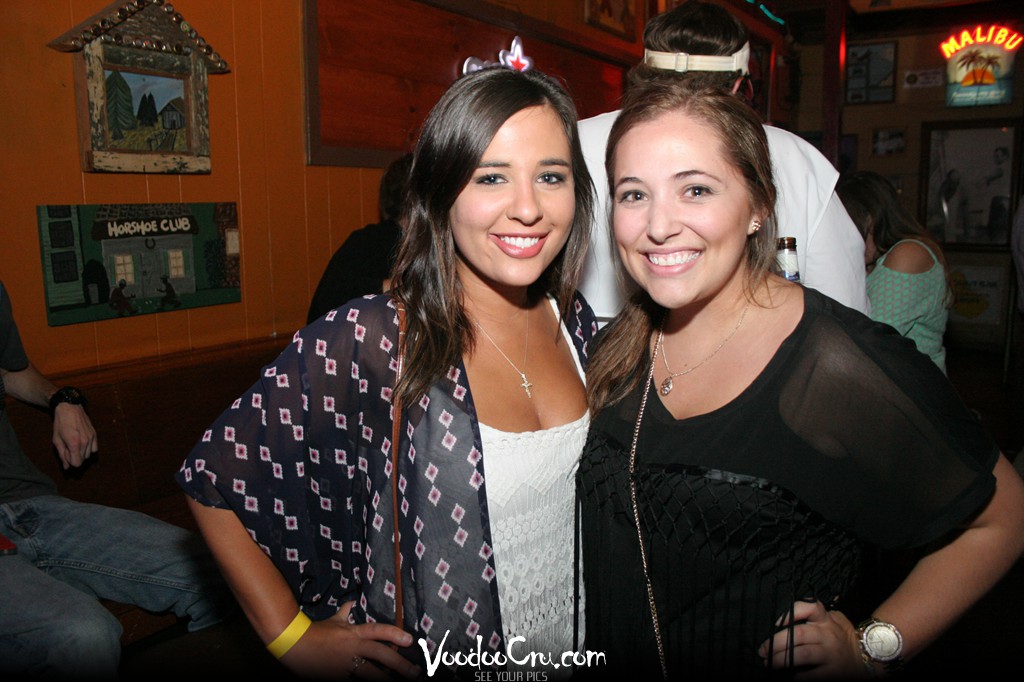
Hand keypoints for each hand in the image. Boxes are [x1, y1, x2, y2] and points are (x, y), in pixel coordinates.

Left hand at [52, 403, 97, 468]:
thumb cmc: (60, 423)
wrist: (69, 407)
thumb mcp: (56, 440)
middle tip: (68, 447)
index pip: (77, 463)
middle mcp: (85, 441)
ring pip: (88, 455)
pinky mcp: (95, 434)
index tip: (65, 453)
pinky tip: (82, 442)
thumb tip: (66, 467)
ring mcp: (91, 438)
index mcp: (74, 443)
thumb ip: (62, 455)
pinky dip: (88, 449)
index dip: (70, 461)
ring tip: (75, 443)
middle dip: (74, 456)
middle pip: (82, 460)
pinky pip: (94, 449)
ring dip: (81, 453)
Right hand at [281, 601, 421, 679]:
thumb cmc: (315, 632)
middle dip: (400, 665)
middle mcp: (353, 648)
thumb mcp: (332, 621)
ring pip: (371, 674)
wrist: (293, 644)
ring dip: (387, 680)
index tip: (410, 640)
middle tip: (416, 674)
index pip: (378, 631)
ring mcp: (346, 664)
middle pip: (381, 655)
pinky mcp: (337, 677)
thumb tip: (352, 602)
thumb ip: (345, 613)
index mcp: (354, 633)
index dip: (395, 634)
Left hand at [758, 600, 865, 678]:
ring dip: (782, 660)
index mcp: (826, 620)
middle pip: (798, 634)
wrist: (868, 658)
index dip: (792, 612)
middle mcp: (828, 635)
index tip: (776, 622)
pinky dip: (800, 677)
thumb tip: (784, 618)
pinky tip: (792, 677)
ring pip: (803, 654)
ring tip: (770, 664)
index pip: (810, 607)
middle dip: (776, 643)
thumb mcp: (834, 620)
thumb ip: (815, 615)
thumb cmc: (843, 638)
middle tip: (763, 651)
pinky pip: (815, 675)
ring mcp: (832, 654)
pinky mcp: (836, 672)